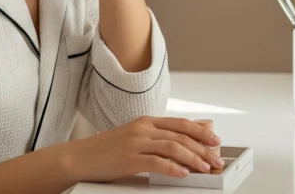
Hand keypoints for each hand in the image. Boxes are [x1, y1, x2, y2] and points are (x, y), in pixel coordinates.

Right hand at [64, 115, 223, 182]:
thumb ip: (159, 136)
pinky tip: (182, 173)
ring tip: (204, 167)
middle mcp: (142, 128)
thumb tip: (185, 137)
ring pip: (172, 146)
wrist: (78, 158)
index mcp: (145, 121)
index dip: (200, 131)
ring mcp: (135, 142)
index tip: (215, 140)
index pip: (180, 123)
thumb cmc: (107, 151)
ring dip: (192, 158)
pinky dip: (172, 167)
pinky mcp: (128, 158)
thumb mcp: (135, 138)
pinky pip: (155, 162)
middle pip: (180, 135)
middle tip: (215, 158)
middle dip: (202, 147)